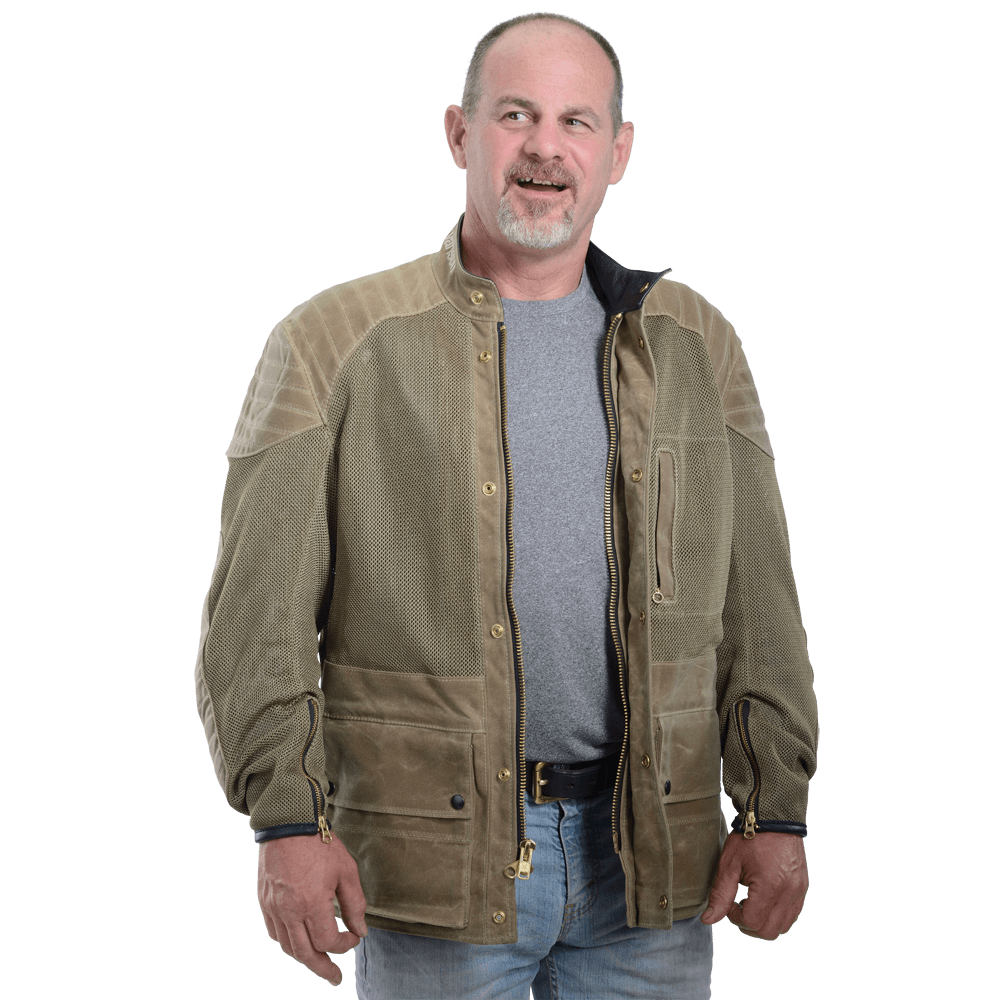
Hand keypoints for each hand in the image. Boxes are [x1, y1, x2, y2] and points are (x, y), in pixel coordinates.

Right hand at [257, 831, 367, 985]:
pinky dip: (288, 943)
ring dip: (305, 959)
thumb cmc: (319, 844)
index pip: (328, 942)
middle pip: (306, 954)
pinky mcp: (264, 901)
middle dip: (323, 969)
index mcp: (312, 904)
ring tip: (318, 963)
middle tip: (334, 978)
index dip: (344, 945)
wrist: (287, 823)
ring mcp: (273, 908)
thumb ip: (355, 904)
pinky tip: (298, 942)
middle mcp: (289, 911)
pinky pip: (274, 933)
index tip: (354, 937)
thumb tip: (360, 931)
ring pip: (288, 947)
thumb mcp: (346, 870)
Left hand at [700, 831, 807, 939]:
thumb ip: (719, 895)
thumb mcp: (729, 864)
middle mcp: (789, 893)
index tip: (728, 905)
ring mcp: (799, 891)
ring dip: (764, 923)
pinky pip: (792, 915)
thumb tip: (708, 920)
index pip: (752, 922)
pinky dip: (777, 915)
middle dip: (749, 925)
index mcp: (770, 886)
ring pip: (782, 927)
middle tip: (737, 908)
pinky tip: (764, 899)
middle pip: (768, 932)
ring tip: (751, 904)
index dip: (734, 918)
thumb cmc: (749, 837)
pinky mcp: (803, 887)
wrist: (773, 817)